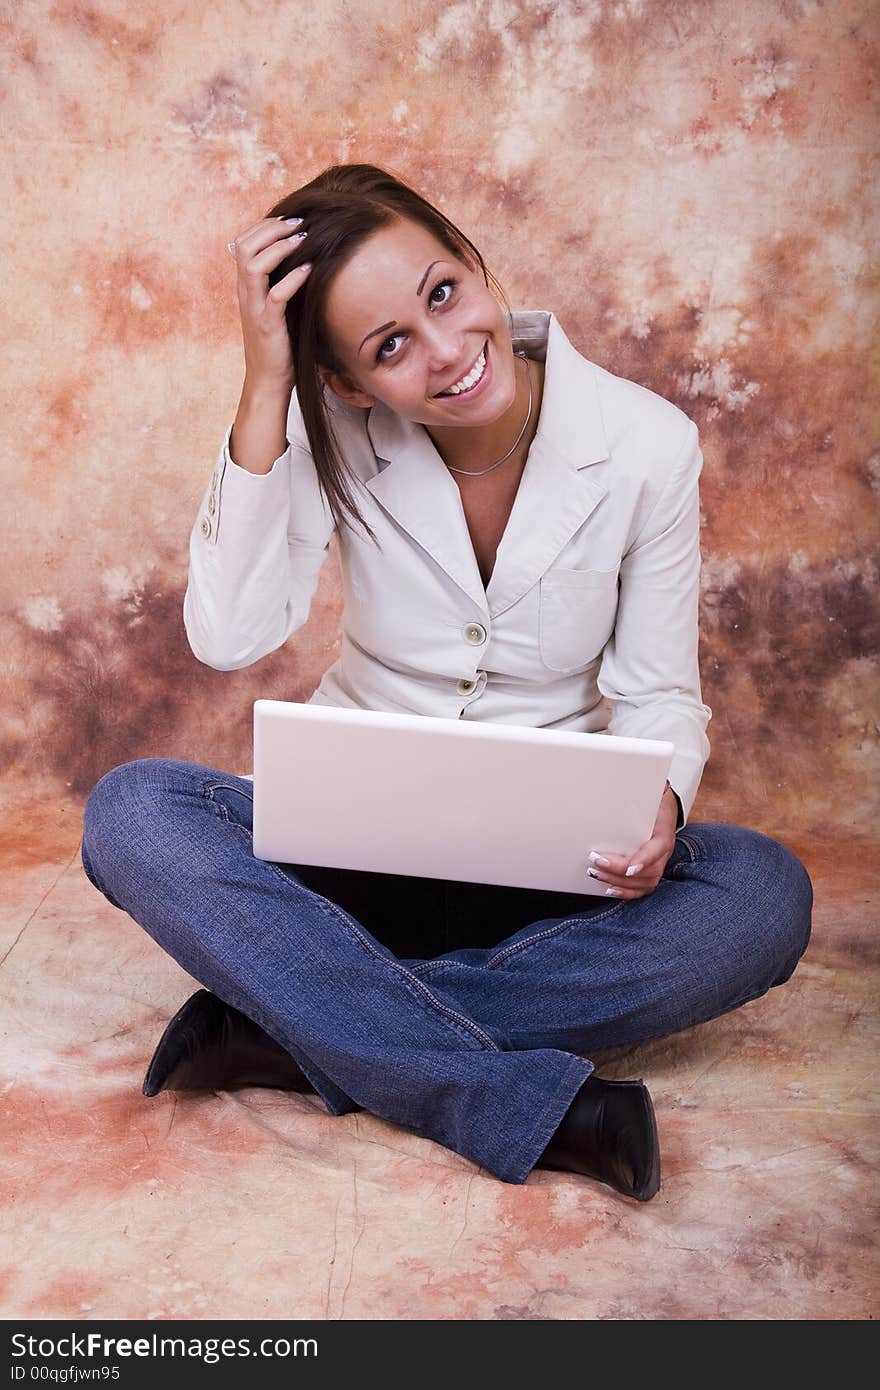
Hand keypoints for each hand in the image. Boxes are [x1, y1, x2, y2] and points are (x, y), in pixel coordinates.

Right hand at [228, 215, 312, 388]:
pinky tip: (309, 269)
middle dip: (271, 229)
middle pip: (244, 246)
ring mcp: (255, 309)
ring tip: (303, 240)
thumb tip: (299, 261)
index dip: (263, 226)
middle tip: (299, 223)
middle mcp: (245, 294)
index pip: (242, 243)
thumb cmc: (277, 345)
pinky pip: (276, 296)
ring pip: (253, 265)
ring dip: (279, 248)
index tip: (289, 221)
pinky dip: (293, 279)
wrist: (267, 381)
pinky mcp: (268, 326)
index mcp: (245, 288)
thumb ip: (278, 285)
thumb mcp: (274, 309)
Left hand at [587, 783, 678, 900]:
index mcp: (664, 835)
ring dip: (618, 882)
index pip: (656, 851)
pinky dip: (626, 893)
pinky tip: (609, 890)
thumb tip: (647, 781)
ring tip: (595, 873)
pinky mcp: (650, 872)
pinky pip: (641, 890)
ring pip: (643, 883)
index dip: (643, 860)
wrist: (665, 809)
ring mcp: (658, 865)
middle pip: (647, 872)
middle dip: (618, 870)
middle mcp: (663, 854)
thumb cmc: (654, 802)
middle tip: (595, 860)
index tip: (628, 868)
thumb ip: (648, 790)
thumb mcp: (652, 794)